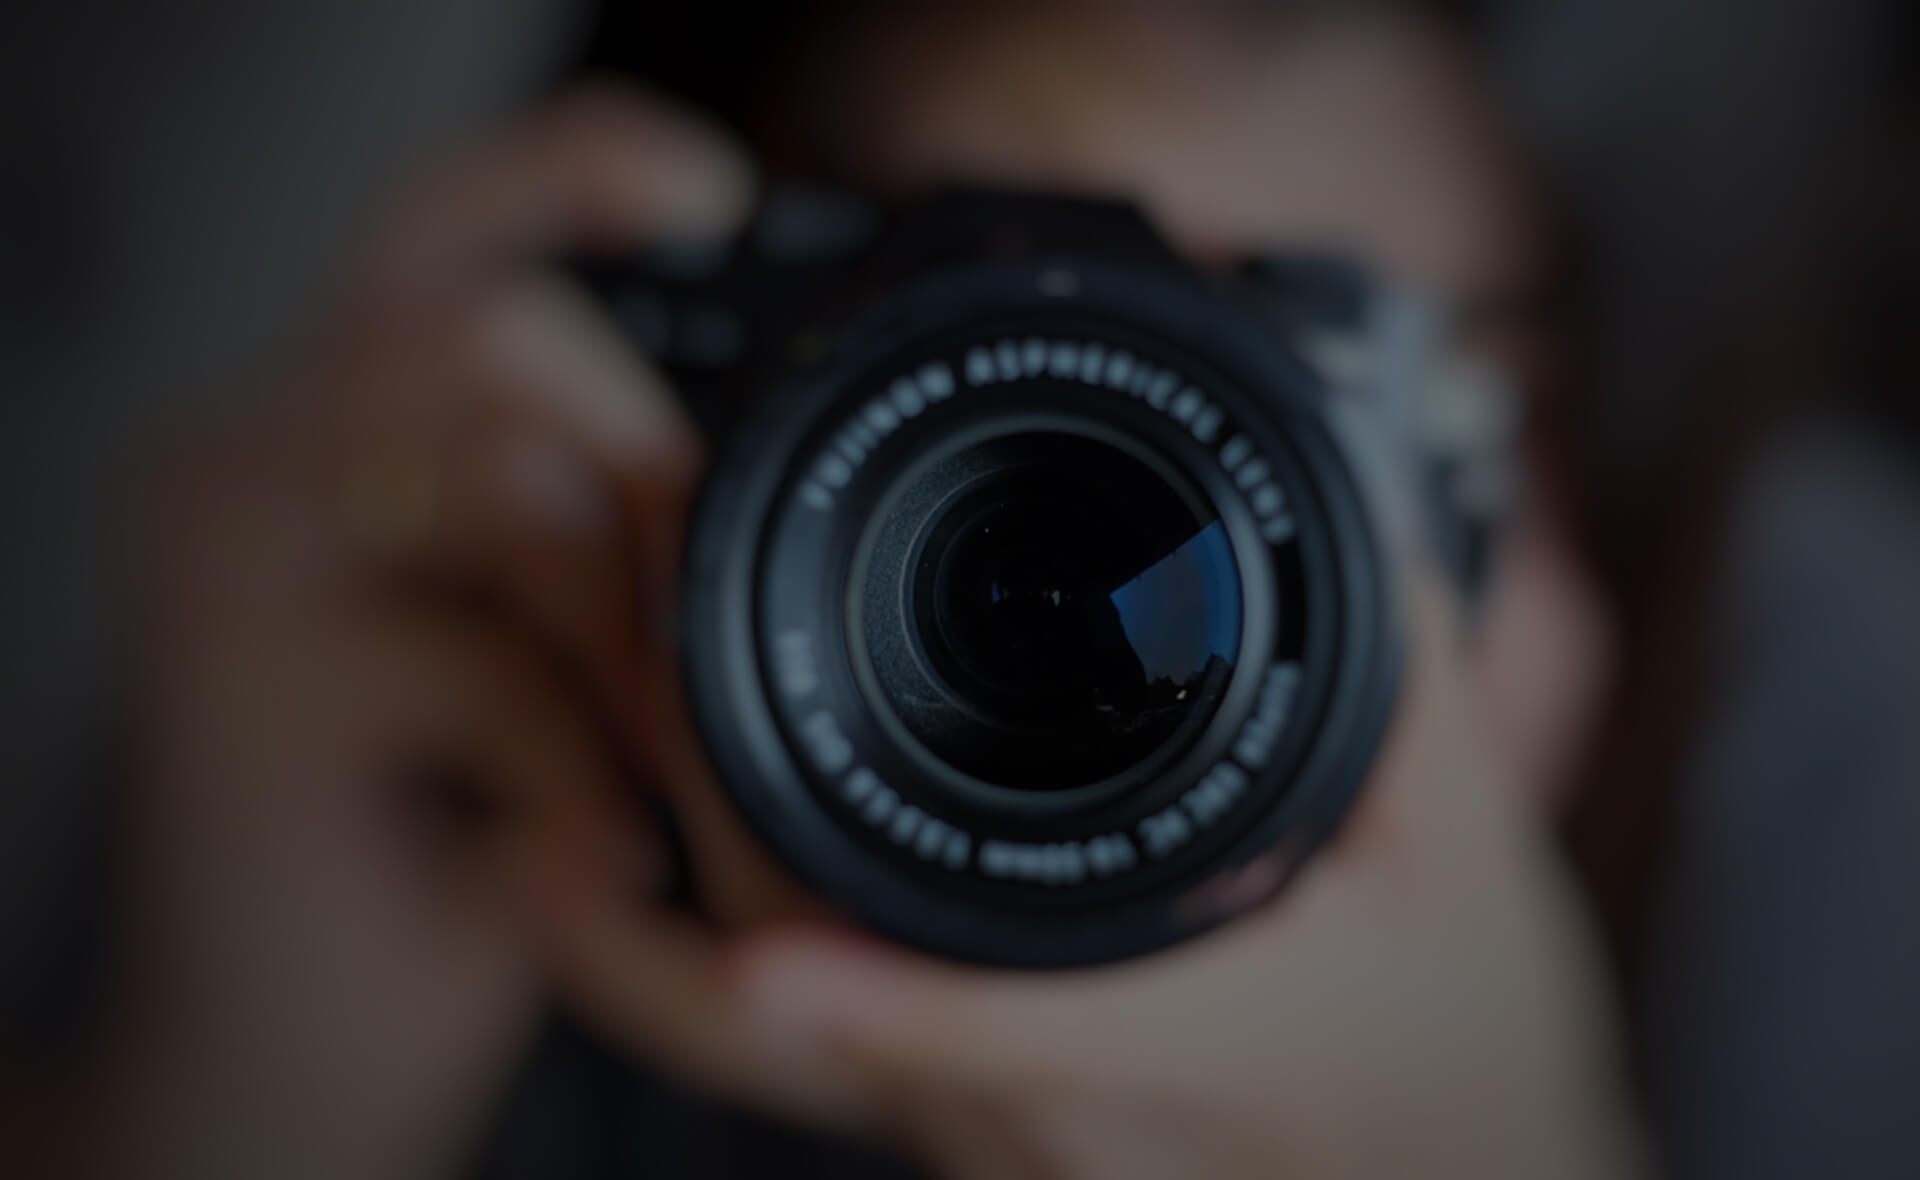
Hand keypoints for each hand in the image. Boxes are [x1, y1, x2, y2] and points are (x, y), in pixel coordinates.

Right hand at [80, 85, 759, 1179]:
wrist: (289, 1043)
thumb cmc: (442, 839)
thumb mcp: (530, 668)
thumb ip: (582, 543)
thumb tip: (710, 479)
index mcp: (335, 434)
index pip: (439, 236)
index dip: (564, 171)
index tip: (707, 188)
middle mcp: (258, 460)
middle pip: (492, 343)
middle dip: (643, 473)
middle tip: (696, 632)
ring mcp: (228, 566)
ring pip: (493, 480)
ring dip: (624, 622)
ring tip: (661, 758)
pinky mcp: (230, 697)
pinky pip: (473, 666)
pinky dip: (579, 761)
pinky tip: (612, 848)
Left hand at [541, 578, 1647, 1179]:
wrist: (1448, 1170)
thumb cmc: (1461, 1043)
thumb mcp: (1470, 864)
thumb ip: (1416, 699)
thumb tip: (1357, 526)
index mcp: (1210, 1055)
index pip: (1030, 1037)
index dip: (894, 1004)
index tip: (762, 964)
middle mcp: (1070, 1123)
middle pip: (846, 1005)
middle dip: (720, 810)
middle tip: (649, 611)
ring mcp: (1002, 1133)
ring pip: (797, 1015)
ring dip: (704, 833)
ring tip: (652, 647)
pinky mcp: (969, 1111)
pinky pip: (815, 1009)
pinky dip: (729, 890)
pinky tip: (689, 774)